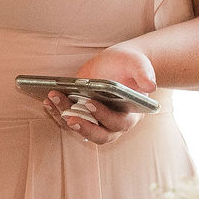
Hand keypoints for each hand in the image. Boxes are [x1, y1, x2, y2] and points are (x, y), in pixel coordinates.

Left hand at [41, 44, 156, 147]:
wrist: (117, 65)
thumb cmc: (129, 65)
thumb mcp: (138, 63)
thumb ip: (144, 72)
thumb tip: (150, 86)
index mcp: (131, 114)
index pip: (119, 122)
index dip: (104, 116)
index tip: (90, 103)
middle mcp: (114, 124)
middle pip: (99, 135)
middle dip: (83, 127)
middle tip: (68, 116)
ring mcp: (97, 123)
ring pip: (80, 129)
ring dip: (64, 117)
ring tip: (53, 99)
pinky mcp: (82, 118)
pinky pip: (69, 122)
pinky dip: (57, 113)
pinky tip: (47, 100)